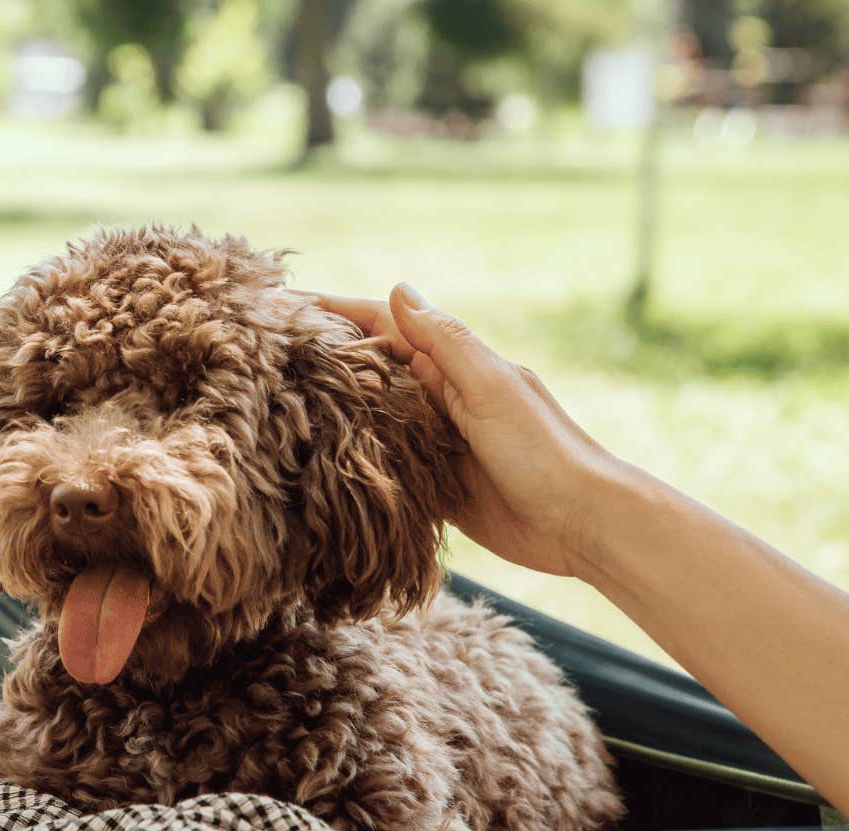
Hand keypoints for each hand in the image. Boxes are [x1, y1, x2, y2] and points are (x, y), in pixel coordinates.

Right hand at [301, 284, 641, 578]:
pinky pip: (390, 466)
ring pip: (376, 417)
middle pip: (374, 370)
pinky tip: (322, 460)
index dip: (339, 313)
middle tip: (265, 353)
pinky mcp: (438, 487)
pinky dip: (360, 459)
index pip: (386, 328)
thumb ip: (445, 343)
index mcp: (457, 366)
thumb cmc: (544, 450)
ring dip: (336, 408)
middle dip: (326, 357)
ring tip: (280, 399)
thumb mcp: (492, 387)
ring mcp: (438, 443)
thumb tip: (397, 289)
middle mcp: (443, 398)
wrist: (583, 524)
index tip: (287, 305)